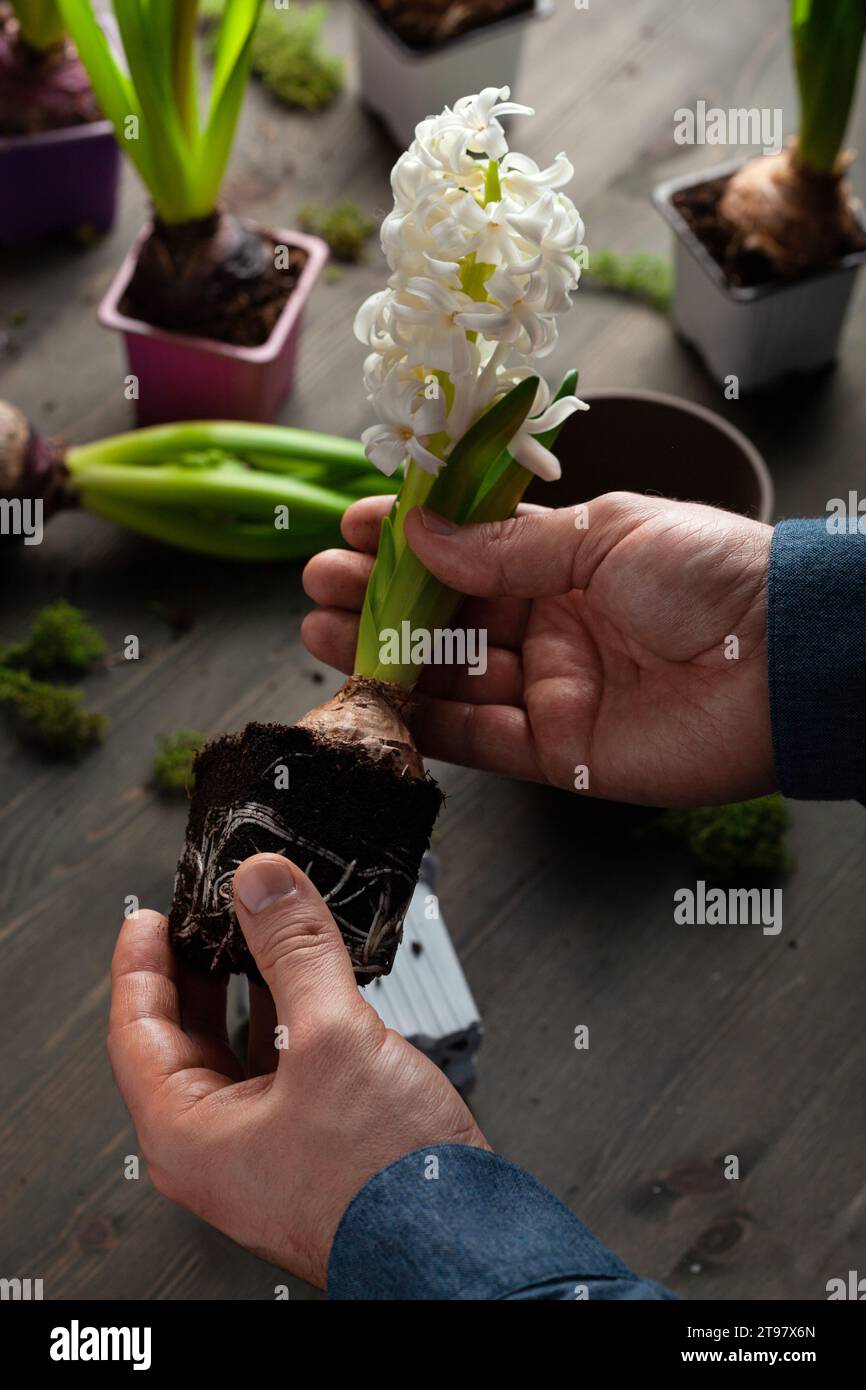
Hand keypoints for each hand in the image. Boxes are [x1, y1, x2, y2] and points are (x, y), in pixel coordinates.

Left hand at [108, 854, 486, 1287]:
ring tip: (259, 937)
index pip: (135, 1030)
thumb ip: (294, 948)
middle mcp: (215, 1150)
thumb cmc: (387, 1186)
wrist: (462, 1247)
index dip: (142, 963)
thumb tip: (263, 883)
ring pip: (234, 1053)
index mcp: (188, 1135)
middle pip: (181, 1040)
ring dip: (246, 991)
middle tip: (206, 918)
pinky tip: (308, 988)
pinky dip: (285, 1021)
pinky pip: (276, 1070)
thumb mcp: (333, 1037)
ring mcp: (261, 1152)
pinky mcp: (306, 1148)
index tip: (150, 917)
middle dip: (197, 970)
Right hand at [302, 493, 774, 806]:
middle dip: (379, 597)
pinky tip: (373, 694)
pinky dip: (425, 721)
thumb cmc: (713, 575)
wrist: (785, 661)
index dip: (412, 538)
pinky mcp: (560, 754)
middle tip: (318, 580)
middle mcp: (555, 627)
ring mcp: (554, 692)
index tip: (356, 523)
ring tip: (316, 628)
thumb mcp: (604, 532)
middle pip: (448, 617)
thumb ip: (506, 547)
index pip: (472, 550)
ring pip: (450, 678)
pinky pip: (477, 740)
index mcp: (570, 564)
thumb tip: (421, 532)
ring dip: (384, 656)